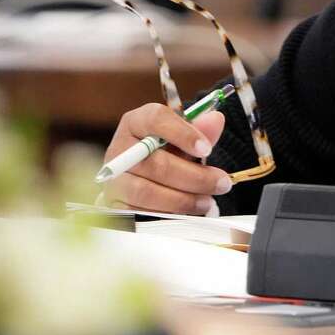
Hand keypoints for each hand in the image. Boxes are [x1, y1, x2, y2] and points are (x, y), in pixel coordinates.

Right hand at [101, 103, 231, 214]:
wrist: (146, 177)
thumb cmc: (168, 151)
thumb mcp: (185, 137)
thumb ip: (201, 129)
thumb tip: (216, 119)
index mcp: (136, 122)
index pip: (155, 119)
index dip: (182, 134)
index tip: (206, 149)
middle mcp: (120, 149)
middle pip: (155, 163)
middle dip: (194, 176)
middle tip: (221, 183)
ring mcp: (113, 179)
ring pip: (147, 191)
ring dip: (183, 199)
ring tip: (207, 201)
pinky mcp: (114, 205)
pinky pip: (140, 213)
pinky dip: (167, 214)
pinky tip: (188, 213)